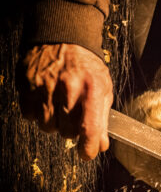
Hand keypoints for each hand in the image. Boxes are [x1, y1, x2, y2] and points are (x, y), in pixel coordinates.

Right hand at [18, 44, 112, 159]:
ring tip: (60, 106)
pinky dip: (38, 114)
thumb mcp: (103, 88)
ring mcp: (45, 88)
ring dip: (55, 123)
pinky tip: (46, 100)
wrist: (62, 38)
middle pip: (67, 132)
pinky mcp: (27, 87)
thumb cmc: (86, 66)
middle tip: (75, 116)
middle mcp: (68, 89)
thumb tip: (101, 145)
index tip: (87, 154)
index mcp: (92, 89)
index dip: (88, 148)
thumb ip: (103, 118)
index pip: (89, 128)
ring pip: (48, 127)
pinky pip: (30, 117)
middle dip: (73, 130)